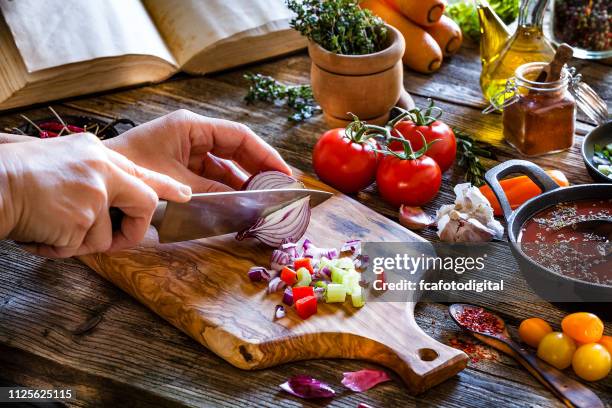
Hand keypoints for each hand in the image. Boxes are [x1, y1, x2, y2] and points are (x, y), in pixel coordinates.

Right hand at [0, 133, 190, 256]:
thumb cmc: (11, 171)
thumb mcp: (58, 157)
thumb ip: (89, 173)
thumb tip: (104, 195)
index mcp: (97, 154)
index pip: (142, 173)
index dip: (166, 186)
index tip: (184, 194)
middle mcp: (103, 172)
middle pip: (144, 204)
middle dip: (134, 229)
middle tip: (115, 236)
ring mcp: (96, 196)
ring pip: (103, 238)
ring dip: (76, 241)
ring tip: (48, 224)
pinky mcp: (83, 221)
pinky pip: (79, 249)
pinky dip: (57, 248)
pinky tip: (39, 232)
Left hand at [104, 109, 290, 192]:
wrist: (97, 183)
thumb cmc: (131, 173)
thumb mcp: (179, 185)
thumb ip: (216, 194)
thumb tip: (247, 204)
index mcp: (191, 127)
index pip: (239, 136)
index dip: (264, 155)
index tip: (282, 174)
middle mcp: (191, 135)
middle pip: (235, 150)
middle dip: (257, 170)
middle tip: (278, 190)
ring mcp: (184, 151)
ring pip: (223, 166)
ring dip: (241, 183)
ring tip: (261, 202)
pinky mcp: (178, 167)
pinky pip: (209, 177)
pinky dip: (223, 190)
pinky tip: (236, 204)